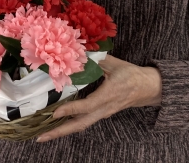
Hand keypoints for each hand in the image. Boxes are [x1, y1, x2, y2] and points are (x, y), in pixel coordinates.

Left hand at [36, 55, 161, 142]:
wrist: (148, 88)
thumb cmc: (132, 75)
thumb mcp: (116, 64)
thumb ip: (99, 58)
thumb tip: (81, 51)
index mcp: (108, 95)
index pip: (87, 105)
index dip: (71, 109)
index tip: (55, 113)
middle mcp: (104, 108)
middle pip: (80, 124)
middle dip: (60, 131)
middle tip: (41, 137)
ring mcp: (102, 113)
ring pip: (81, 125)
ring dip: (62, 131)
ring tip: (44, 135)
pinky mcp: (101, 114)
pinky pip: (84, 121)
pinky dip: (70, 125)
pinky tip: (58, 124)